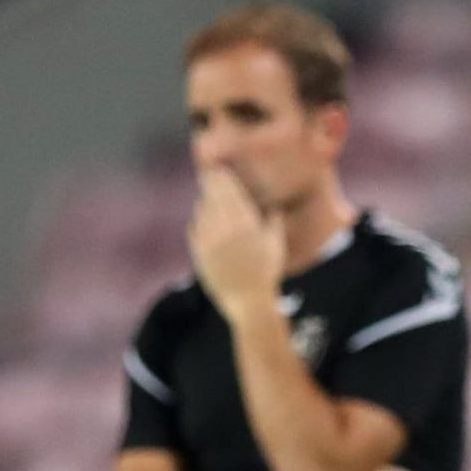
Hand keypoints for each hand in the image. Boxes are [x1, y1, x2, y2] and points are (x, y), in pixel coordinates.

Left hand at [188, 167, 284, 321]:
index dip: (221, 177)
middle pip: (212, 196)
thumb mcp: (276, 245)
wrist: (248, 301)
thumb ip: (273, 223)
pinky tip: (201, 222)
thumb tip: (273, 209)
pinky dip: (198, 223)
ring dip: (205, 203)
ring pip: (202, 211)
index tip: (219, 168)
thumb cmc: (267, 273)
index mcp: (245, 222)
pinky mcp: (199, 253)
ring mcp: (209, 240)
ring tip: (208, 198)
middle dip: (210, 183)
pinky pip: (194, 229)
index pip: (229, 191)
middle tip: (208, 173)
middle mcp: (225, 227)